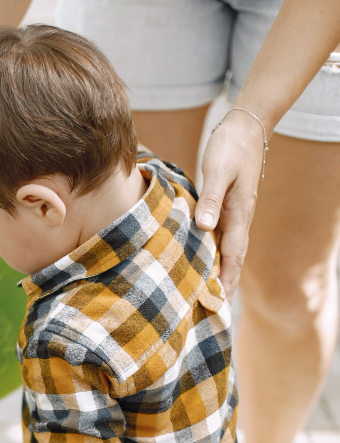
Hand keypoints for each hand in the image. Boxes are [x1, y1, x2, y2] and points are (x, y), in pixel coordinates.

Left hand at [195, 109, 264, 300]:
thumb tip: (205, 227)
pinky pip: (221, 236)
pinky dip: (215, 252)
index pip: (232, 253)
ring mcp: (234, 213)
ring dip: (221, 270)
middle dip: (225, 281)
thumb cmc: (230, 148)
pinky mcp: (226, 206)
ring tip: (209, 293)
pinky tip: (203, 260)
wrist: (244, 128)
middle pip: (233, 257)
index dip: (226, 277)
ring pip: (228, 248)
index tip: (219, 299)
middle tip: (214, 308)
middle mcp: (238, 217)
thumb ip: (211, 199)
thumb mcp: (218, 170)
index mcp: (238, 213)